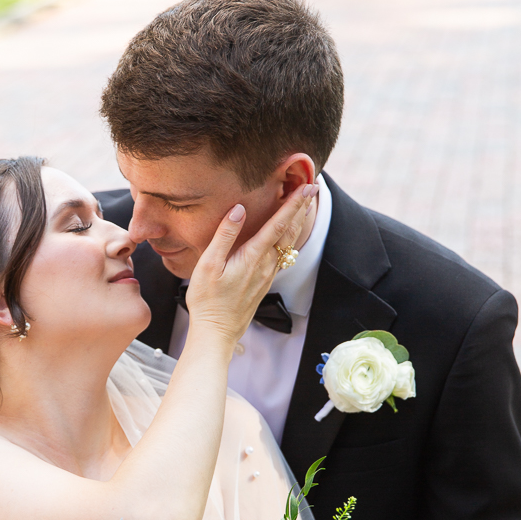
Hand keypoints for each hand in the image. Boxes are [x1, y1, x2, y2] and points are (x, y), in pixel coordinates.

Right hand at [184, 183, 315, 345]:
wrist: (217, 332)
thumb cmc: (208, 300)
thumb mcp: (208, 265)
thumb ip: (224, 236)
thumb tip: (238, 210)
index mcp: (253, 257)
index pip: (279, 224)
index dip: (294, 204)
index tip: (307, 187)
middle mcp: (266, 265)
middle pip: (290, 232)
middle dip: (302, 208)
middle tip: (312, 188)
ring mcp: (267, 275)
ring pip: (288, 245)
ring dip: (297, 223)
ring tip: (304, 206)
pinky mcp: (264, 283)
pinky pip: (282, 256)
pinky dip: (289, 240)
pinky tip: (288, 237)